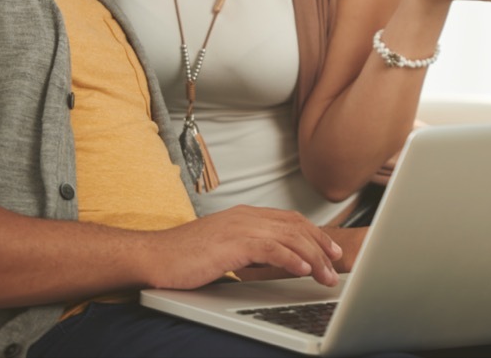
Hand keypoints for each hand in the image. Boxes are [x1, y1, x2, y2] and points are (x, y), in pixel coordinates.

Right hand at [145, 205, 342, 289]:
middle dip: (321, 244)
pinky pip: (271, 249)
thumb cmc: (183, 257)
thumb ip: (246, 249)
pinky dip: (291, 258)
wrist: (154, 256)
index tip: (329, 249)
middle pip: (295, 226)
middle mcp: (246, 216)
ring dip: (313, 257)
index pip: (289, 220)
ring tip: (327, 274)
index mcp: (244, 216)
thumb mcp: (222, 249)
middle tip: (337, 263)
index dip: (313, 233)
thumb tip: (268, 262)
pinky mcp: (233, 243)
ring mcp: (240, 227)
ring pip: (289, 237)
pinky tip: (304, 270)